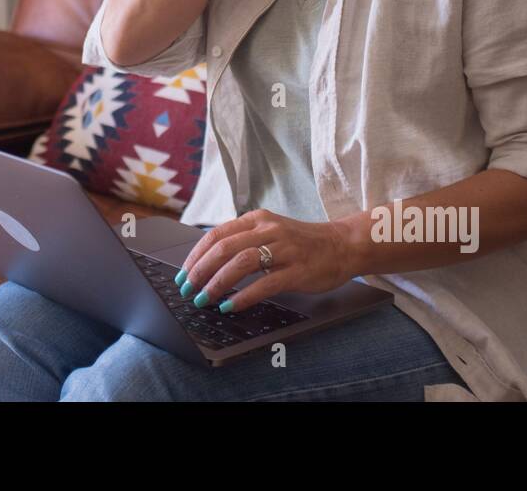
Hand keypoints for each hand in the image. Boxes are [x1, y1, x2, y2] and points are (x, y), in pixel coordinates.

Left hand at [173, 210, 361, 311]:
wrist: (343, 245)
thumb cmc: (302, 243)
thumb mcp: (270, 232)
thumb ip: (244, 241)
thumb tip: (208, 263)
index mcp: (257, 219)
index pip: (216, 234)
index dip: (195, 256)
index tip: (183, 274)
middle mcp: (268, 230)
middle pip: (223, 248)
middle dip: (200, 271)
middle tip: (187, 289)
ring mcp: (284, 249)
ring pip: (240, 263)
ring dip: (217, 283)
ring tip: (204, 299)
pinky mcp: (297, 270)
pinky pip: (264, 283)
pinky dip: (243, 295)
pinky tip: (230, 305)